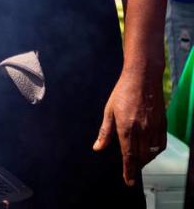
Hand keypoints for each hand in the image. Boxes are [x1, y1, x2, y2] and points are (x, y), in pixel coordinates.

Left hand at [93, 69, 165, 185]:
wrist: (143, 78)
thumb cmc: (122, 92)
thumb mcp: (109, 111)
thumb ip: (105, 132)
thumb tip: (98, 148)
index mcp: (126, 127)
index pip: (128, 156)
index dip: (128, 170)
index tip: (128, 181)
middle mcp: (142, 130)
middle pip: (141, 157)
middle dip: (136, 167)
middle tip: (130, 172)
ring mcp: (154, 127)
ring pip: (152, 152)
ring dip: (145, 160)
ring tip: (138, 162)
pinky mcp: (162, 124)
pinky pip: (161, 144)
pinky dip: (155, 151)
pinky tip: (149, 151)